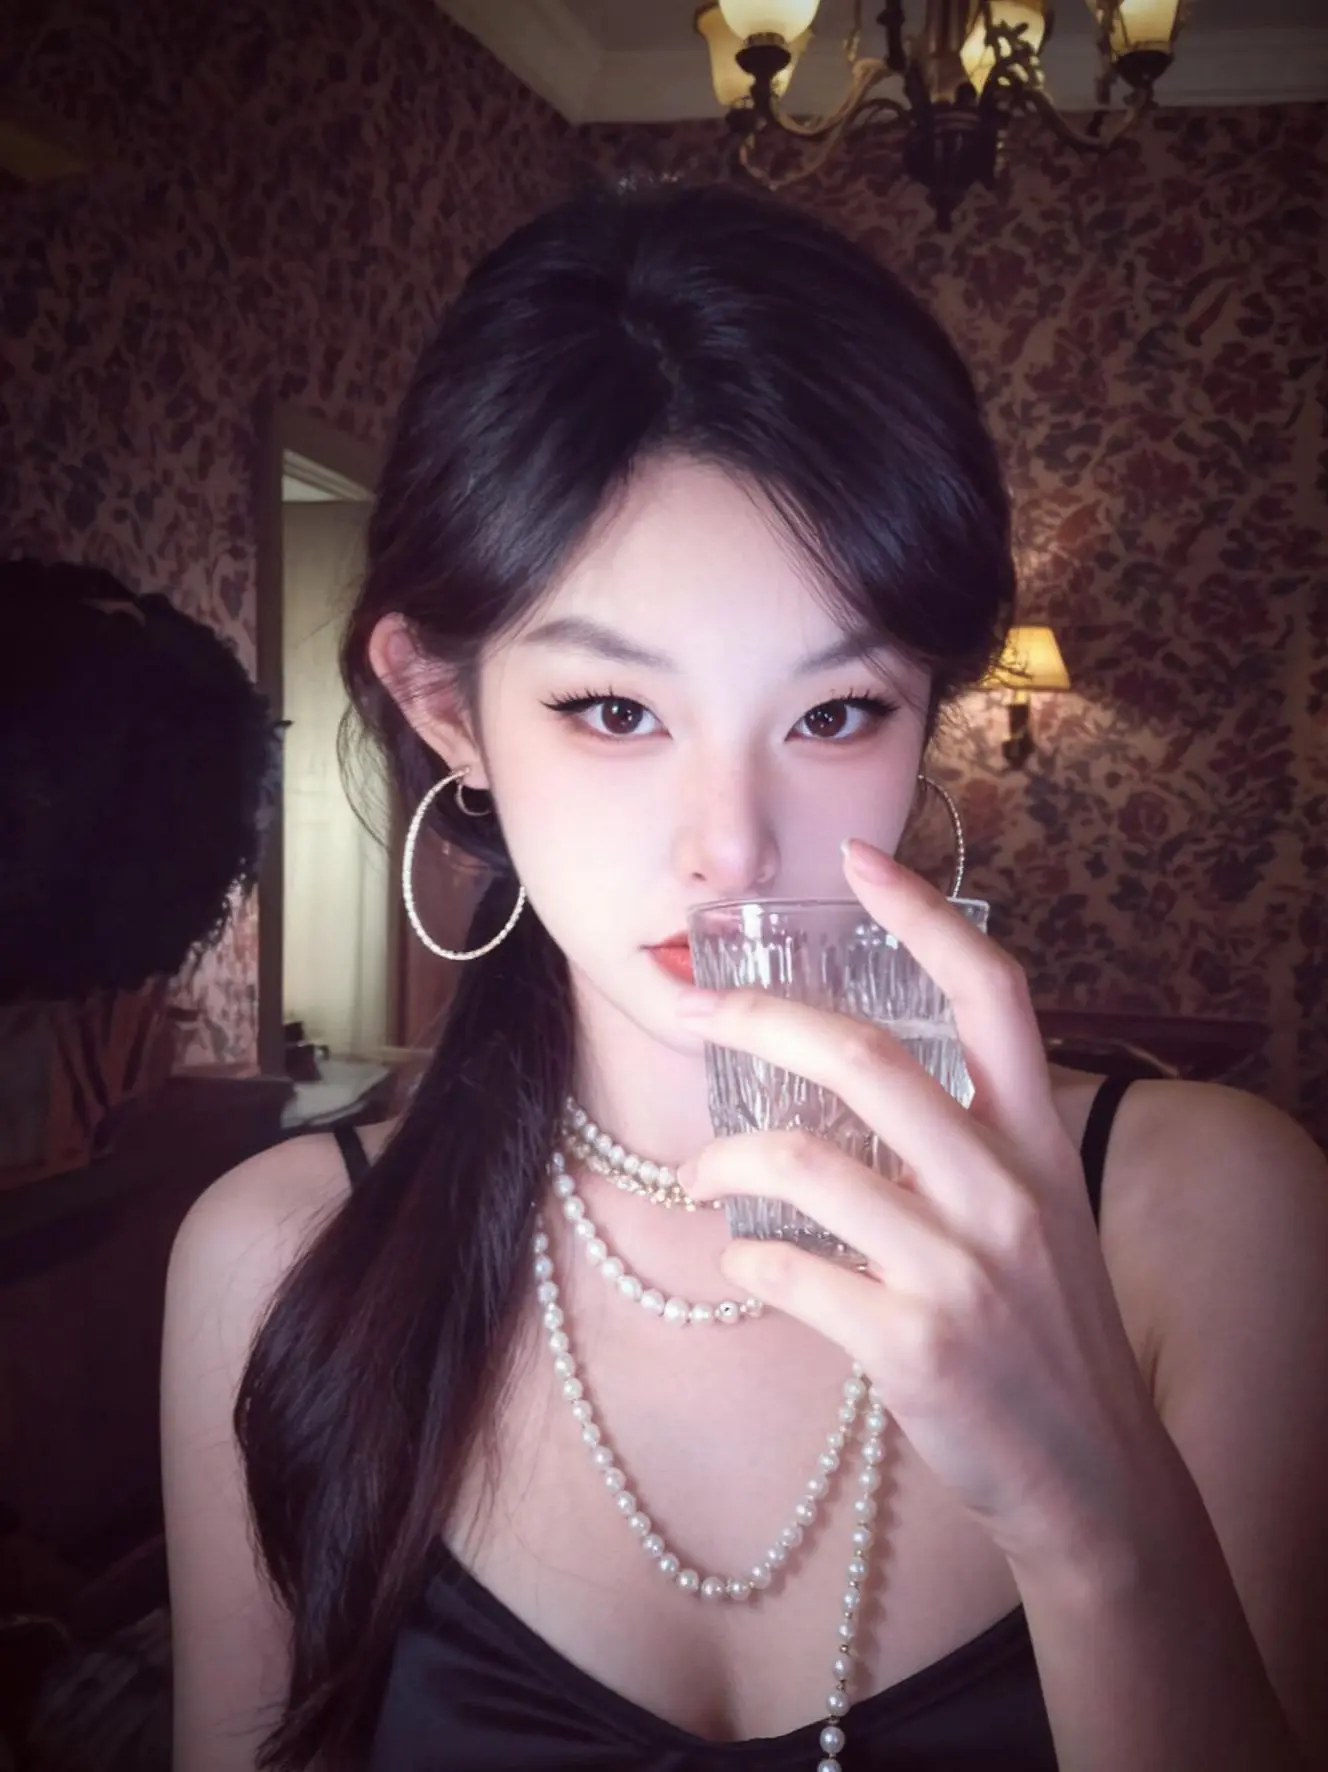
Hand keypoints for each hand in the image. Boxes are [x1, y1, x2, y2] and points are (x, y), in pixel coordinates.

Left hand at [675, 840, 1172, 1583]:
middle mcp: (1007, 1186)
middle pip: (866, 1057)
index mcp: (1040, 1137)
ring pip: (803, 1165)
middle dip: (759, 1017)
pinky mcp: (915, 1344)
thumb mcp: (1039, 1211)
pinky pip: (790, 1273)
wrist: (1095, 1474)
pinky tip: (744, 1264)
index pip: (990, 990)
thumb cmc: (1045, 1327)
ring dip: (724, 1161)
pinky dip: (746, 1261)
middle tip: (693, 1009)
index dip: (923, 914)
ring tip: (699, 1177)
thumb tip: (851, 1073)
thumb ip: (971, 1137)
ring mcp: (962, 1267)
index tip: (859, 857)